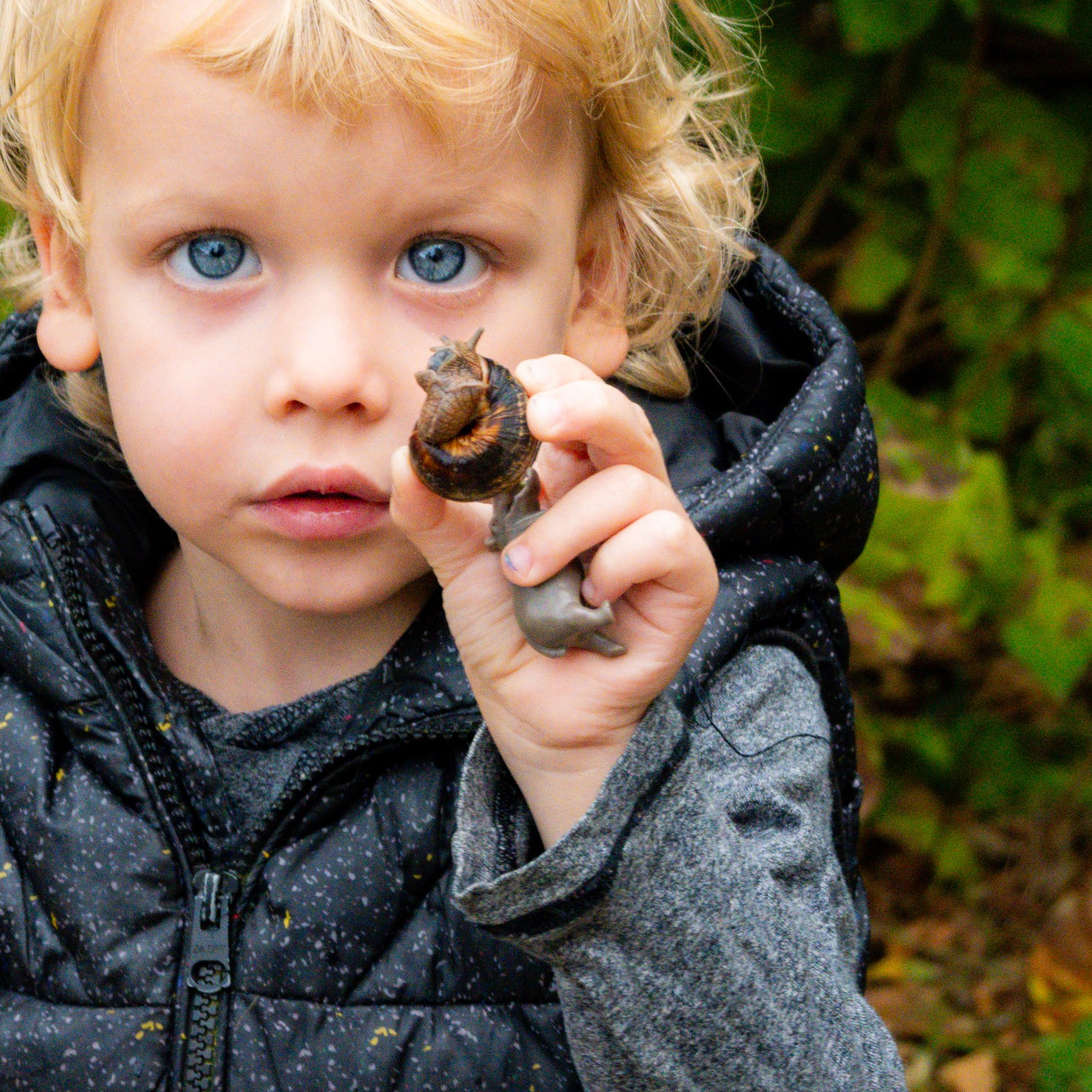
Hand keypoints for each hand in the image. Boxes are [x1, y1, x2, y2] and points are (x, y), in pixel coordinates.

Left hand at [388, 354, 717, 846]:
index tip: (518, 379)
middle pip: (625, 417)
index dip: (558, 377)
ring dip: (568, 526)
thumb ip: (430, 512)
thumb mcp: (456, 564)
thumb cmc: (509, 630)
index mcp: (570, 473)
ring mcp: (659, 532)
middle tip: (538, 420)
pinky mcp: (687, 577)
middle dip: (583, 405)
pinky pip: (664, 538)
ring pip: (635, 484)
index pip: (579, 397)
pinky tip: (589, 597)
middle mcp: (619, 491)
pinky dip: (615, 562)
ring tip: (524, 573)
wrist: (534, 714)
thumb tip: (404, 457)